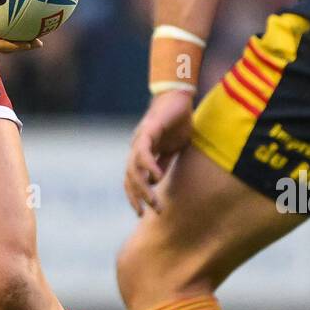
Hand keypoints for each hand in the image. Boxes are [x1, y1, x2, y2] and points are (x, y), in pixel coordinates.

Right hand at [0, 0, 40, 53]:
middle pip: (5, 46)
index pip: (1, 45)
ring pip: (1, 40)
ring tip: (32, 31)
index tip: (32, 43)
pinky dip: (6, 26)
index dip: (17, 46)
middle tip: (39, 41)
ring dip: (16, 38)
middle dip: (22, 44)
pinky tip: (14, 15)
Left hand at [124, 90, 194, 215]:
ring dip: (143, 187)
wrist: (179, 97)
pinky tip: (156, 178)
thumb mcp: (172, 148)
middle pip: (130, 177)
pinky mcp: (149, 130)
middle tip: (150, 212)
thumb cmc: (176, 121)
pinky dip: (148, 165)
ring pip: (134, 168)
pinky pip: (144, 151)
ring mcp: (141, 139)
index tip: (141, 212)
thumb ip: (163, 163)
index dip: (134, 196)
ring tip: (154, 201)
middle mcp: (137, 147)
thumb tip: (155, 181)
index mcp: (142, 152)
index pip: (131, 179)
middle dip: (138, 197)